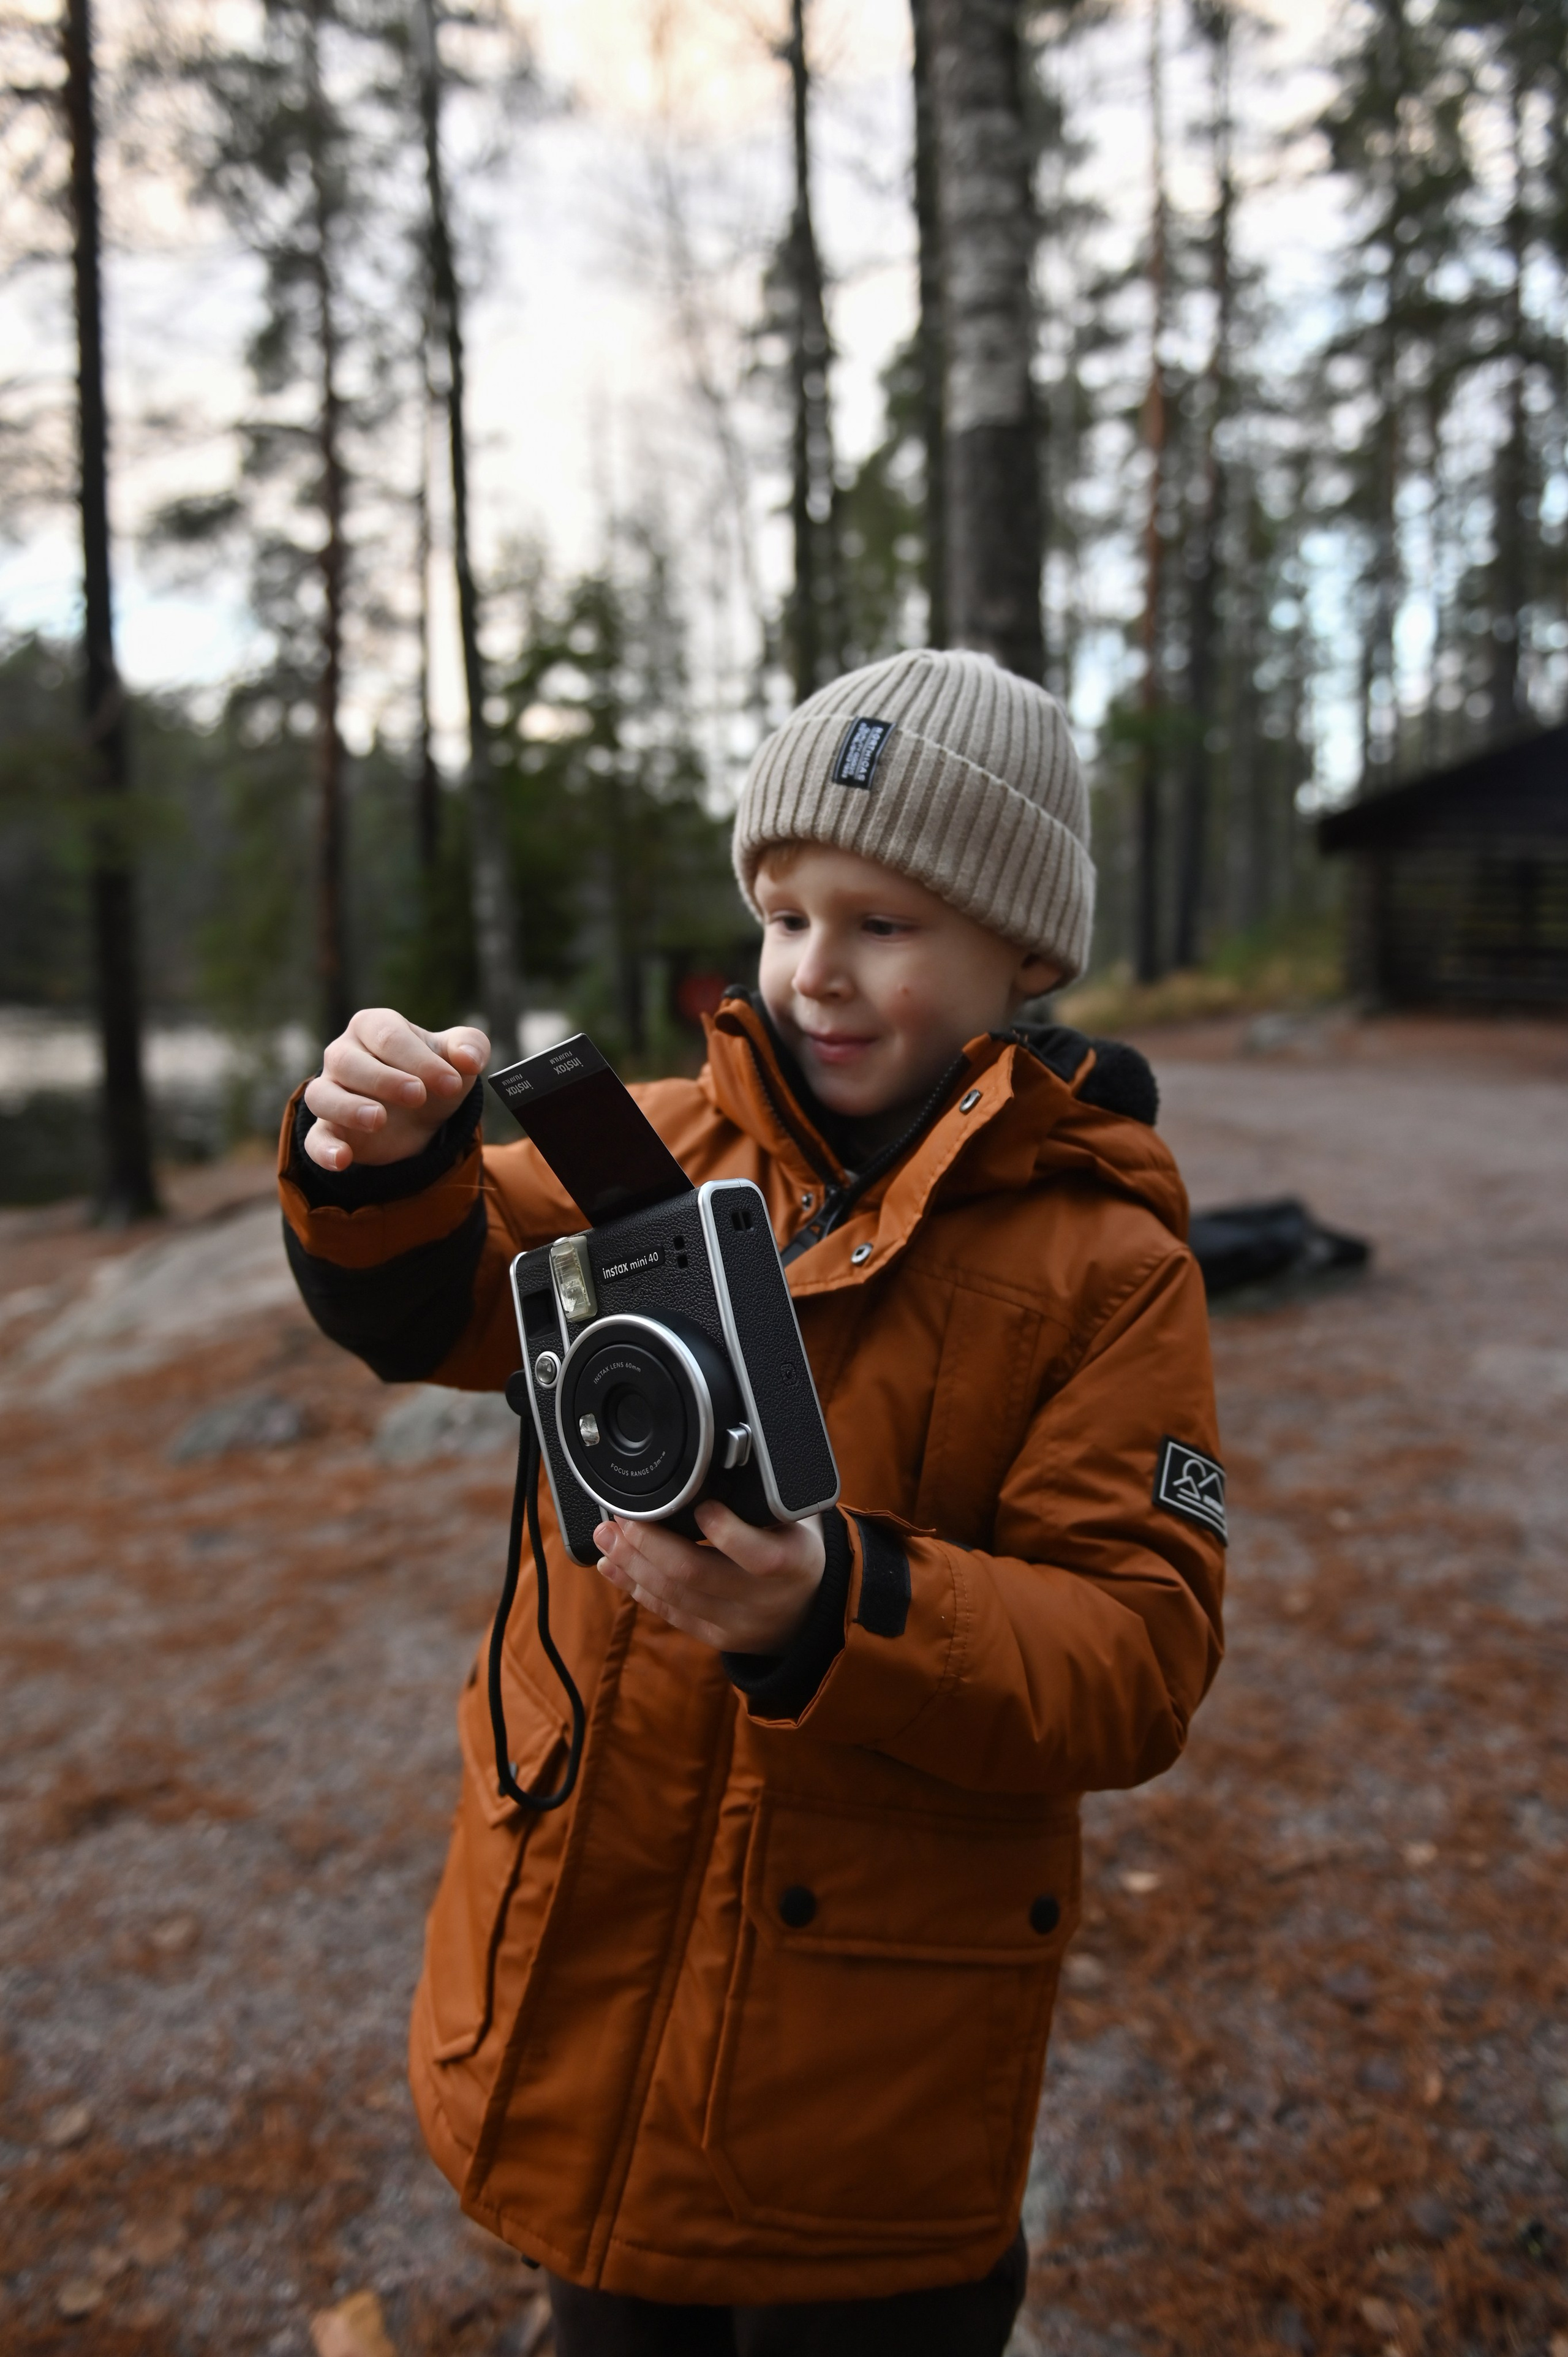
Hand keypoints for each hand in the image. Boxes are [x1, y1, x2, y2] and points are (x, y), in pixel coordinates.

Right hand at [302, 1009, 489, 1170]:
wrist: (422, 1114)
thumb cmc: (434, 1073)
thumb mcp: (458, 1058)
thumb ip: (470, 1047)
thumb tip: (470, 1059)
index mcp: (374, 1026)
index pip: (389, 1036)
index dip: (419, 1059)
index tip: (451, 1083)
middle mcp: (343, 1054)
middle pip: (349, 1061)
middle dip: (384, 1079)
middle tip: (418, 1095)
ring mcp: (330, 1092)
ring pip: (322, 1095)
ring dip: (348, 1107)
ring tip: (379, 1119)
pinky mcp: (328, 1130)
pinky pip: (314, 1139)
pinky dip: (325, 1149)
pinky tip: (343, 1159)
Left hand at [594, 1501, 826, 1653]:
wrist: (809, 1613)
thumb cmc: (797, 1550)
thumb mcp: (799, 1521)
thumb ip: (767, 1497)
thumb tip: (726, 1451)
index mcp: (793, 1564)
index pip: (759, 1555)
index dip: (726, 1532)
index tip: (701, 1505)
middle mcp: (763, 1600)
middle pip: (696, 1575)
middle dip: (649, 1544)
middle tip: (621, 1517)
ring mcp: (735, 1623)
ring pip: (673, 1596)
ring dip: (632, 1563)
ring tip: (607, 1536)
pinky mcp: (713, 1636)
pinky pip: (668, 1612)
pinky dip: (635, 1587)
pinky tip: (612, 1566)